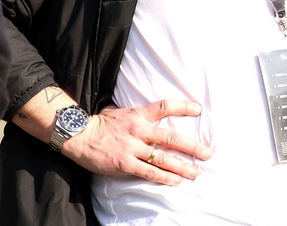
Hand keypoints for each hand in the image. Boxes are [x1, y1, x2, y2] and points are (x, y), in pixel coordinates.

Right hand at [61, 100, 211, 184]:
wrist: (79, 135)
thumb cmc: (100, 123)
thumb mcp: (121, 112)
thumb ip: (138, 114)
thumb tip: (150, 113)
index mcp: (139, 115)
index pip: (165, 107)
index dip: (183, 106)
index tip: (198, 109)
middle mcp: (140, 130)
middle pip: (172, 138)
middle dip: (193, 146)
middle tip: (208, 153)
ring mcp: (133, 147)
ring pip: (163, 158)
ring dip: (182, 166)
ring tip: (195, 172)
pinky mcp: (125, 163)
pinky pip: (149, 172)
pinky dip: (164, 177)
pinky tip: (175, 181)